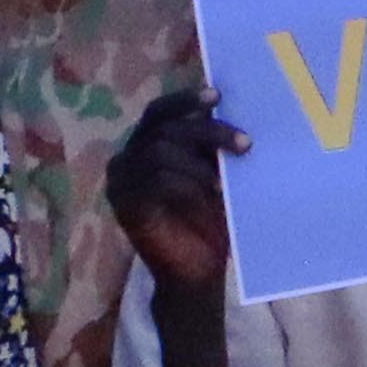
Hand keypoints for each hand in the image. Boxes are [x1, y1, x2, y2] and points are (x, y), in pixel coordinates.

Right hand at [107, 89, 241, 298]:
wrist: (199, 269)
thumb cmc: (211, 219)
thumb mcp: (218, 175)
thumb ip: (216, 147)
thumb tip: (244, 108)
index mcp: (148, 145)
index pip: (159, 111)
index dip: (185, 100)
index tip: (218, 97)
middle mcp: (129, 157)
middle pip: (162, 127)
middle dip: (207, 131)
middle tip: (245, 144)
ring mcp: (121, 181)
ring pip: (157, 150)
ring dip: (199, 161)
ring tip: (227, 180)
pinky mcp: (123, 205)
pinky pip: (151, 181)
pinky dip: (185, 182)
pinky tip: (211, 191)